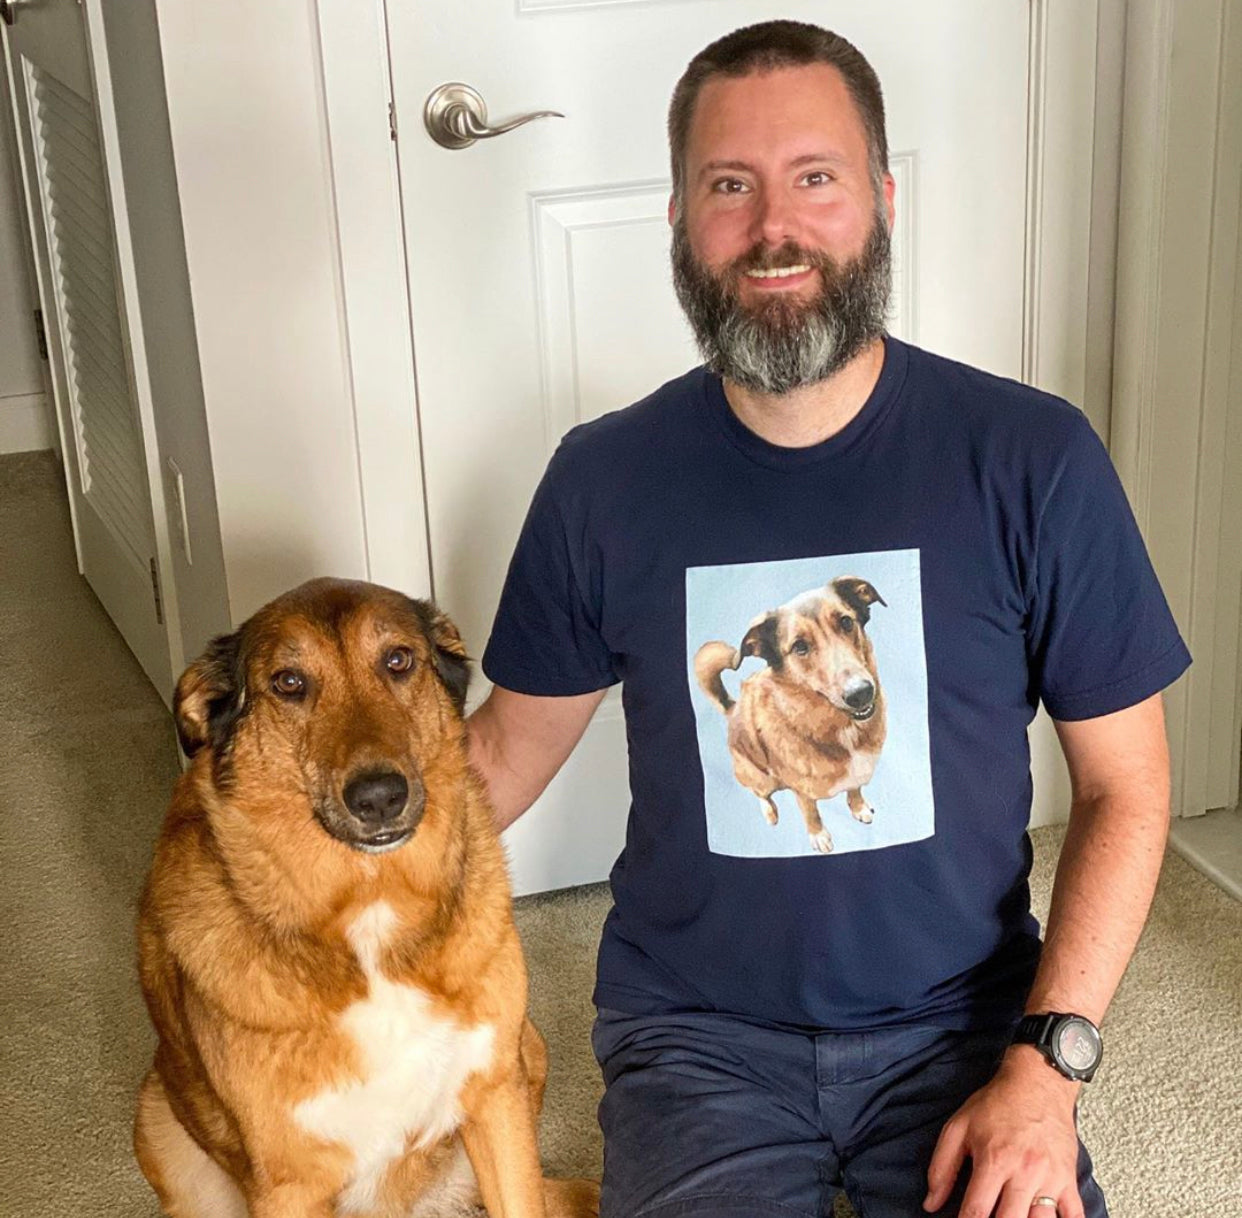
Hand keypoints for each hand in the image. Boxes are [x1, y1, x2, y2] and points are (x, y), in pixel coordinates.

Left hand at [923, 1046, 1083, 1216]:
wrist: (1037, 1082)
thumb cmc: (996, 1104)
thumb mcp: (959, 1126)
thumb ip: (942, 1166)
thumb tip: (930, 1203)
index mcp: (993, 1160)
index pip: (976, 1211)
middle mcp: (1023, 1173)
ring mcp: (1050, 1178)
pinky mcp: (1068, 1179)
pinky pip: (1075, 1217)